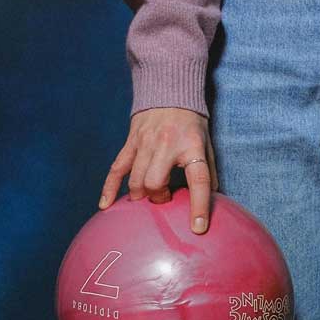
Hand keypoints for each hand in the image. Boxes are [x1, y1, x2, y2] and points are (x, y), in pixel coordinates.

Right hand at [100, 106, 217, 232]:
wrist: (168, 91)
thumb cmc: (191, 123)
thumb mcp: (207, 144)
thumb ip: (210, 172)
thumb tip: (213, 200)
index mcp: (192, 146)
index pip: (198, 180)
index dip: (199, 206)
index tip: (198, 227)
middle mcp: (167, 145)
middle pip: (155, 182)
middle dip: (158, 197)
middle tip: (164, 198)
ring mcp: (145, 143)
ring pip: (135, 179)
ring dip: (140, 195)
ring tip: (148, 196)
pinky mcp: (130, 143)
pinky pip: (116, 168)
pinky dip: (109, 188)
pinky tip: (106, 205)